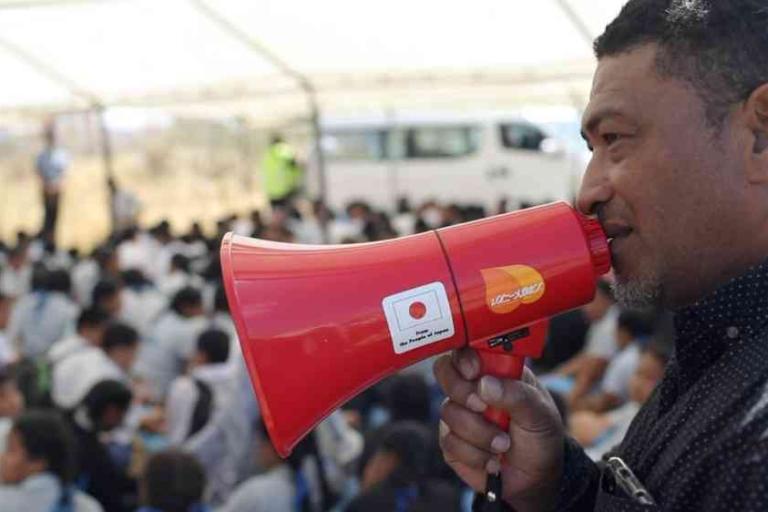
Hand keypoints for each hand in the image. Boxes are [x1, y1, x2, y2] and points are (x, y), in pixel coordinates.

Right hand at [434, 348, 564, 511]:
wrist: (534, 480)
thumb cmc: (540, 438)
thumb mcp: (540, 414)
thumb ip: (516, 395)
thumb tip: (484, 384)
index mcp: (496, 371)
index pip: (469, 349)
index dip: (465, 357)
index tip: (474, 372)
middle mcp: (473, 387)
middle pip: (445, 371)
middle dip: (462, 392)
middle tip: (483, 407)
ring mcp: (459, 412)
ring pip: (448, 411)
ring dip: (479, 433)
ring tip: (503, 445)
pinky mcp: (451, 440)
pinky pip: (449, 441)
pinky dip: (474, 454)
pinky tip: (492, 460)